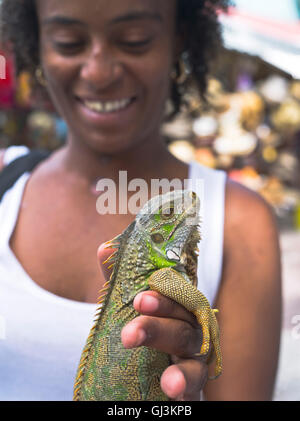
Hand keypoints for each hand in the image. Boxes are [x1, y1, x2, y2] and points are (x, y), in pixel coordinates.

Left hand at [98, 243, 207, 400]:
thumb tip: (105, 248)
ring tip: (167, 380)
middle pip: (183, 326)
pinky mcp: (194, 386)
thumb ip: (119, 281)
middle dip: (158, 328)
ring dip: (181, 367)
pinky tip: (173, 391)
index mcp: (177, 307)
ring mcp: (195, 358)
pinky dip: (186, 386)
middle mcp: (191, 330)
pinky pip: (195, 386)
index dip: (163, 297)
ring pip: (194, 358)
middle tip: (130, 335)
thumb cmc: (142, 332)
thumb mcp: (127, 308)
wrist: (148, 375)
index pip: (178, 296)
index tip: (140, 299)